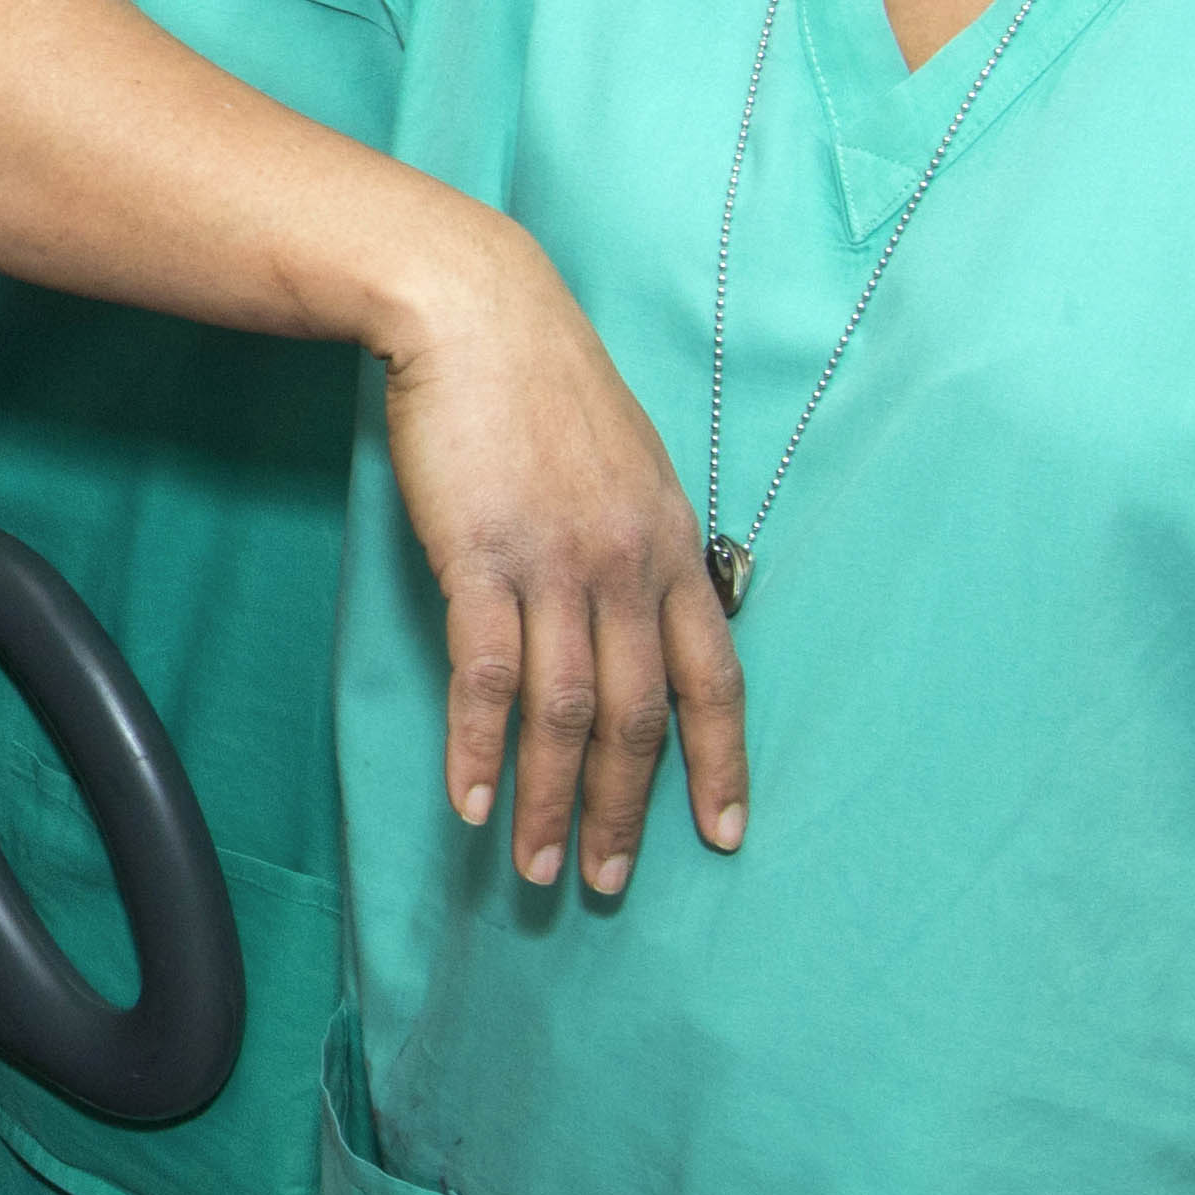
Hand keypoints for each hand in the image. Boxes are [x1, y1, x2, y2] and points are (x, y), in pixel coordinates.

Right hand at [371, 224, 748, 895]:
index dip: (722, 762)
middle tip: (605, 882)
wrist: (476, 313)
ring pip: (569, 714)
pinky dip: (480, 746)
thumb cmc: (543, 383)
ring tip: (539, 867)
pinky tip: (471, 798)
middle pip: (640, 717)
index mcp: (673, 546)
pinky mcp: (480, 556)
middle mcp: (628, 566)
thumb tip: (638, 610)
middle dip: (627, 811)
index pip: (714, 677)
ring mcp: (555, 564)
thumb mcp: (627, 463)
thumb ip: (641, 540)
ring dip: (554, 801)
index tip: (723, 834)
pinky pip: (489, 675)